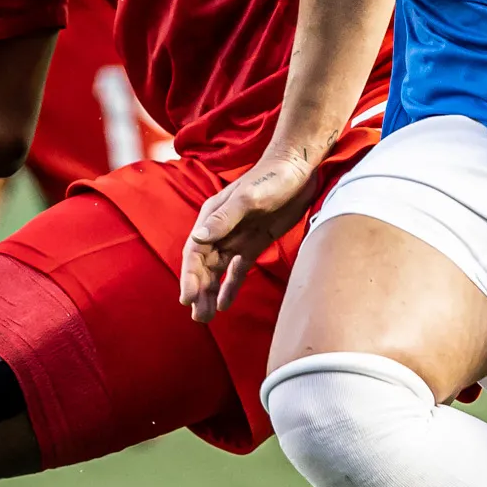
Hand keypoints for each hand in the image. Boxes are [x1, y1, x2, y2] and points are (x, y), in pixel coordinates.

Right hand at [178, 150, 319, 319]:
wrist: (298, 169)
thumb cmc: (271, 178)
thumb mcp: (248, 198)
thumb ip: (224, 219)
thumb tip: (198, 238)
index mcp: (212, 217)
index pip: (195, 252)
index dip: (190, 276)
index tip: (188, 299)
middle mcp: (220, 229)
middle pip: (204, 265)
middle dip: (200, 290)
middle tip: (199, 317)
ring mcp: (237, 237)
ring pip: (218, 270)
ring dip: (211, 292)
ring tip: (206, 317)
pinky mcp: (254, 243)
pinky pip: (238, 269)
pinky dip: (230, 286)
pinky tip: (225, 305)